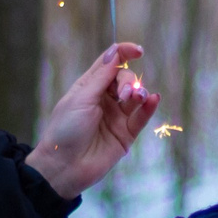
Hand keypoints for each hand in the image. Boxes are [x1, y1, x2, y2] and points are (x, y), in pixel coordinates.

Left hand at [24, 43, 160, 199]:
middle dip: (128, 81)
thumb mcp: (82, 98)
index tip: (137, 50)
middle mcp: (104, 99)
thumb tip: (115, 51)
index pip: (110, 63)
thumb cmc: (65, 130)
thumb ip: (101, 76)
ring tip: (135, 97)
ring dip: (139, 92)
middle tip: (123, 95)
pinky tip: (153, 99)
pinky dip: (149, 107)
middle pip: (125, 78)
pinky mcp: (126, 135)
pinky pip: (141, 117)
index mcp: (89, 87)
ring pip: (135, 97)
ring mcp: (116, 117)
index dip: (123, 53)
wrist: (64, 167)